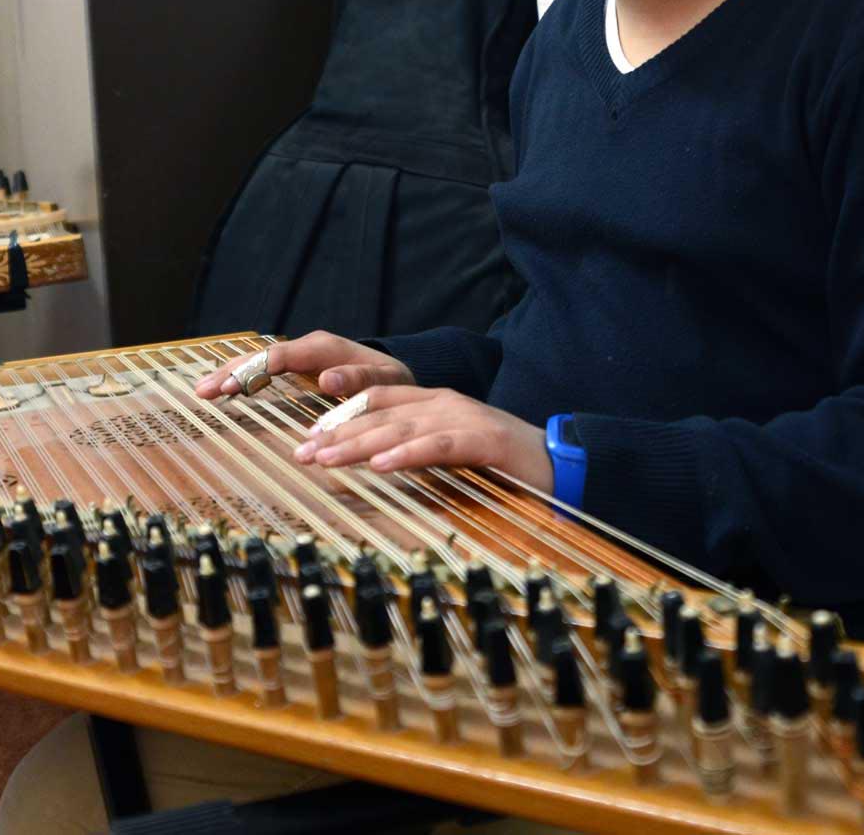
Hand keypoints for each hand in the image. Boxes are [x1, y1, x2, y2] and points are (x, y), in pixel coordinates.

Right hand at [193, 330, 412, 399]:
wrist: (396, 373)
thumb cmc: (393, 382)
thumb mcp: (386, 382)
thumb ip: (359, 381)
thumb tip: (325, 380)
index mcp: (325, 348)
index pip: (281, 356)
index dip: (253, 371)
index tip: (229, 387)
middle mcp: (308, 347)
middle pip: (262, 355)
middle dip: (231, 371)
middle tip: (202, 391)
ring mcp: (301, 355)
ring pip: (258, 360)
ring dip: (231, 373)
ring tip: (202, 390)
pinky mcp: (298, 366)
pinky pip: (264, 368)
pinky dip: (243, 376)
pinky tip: (223, 389)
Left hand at [291, 386, 553, 493]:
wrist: (560, 459)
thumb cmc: (502, 461)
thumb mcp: (451, 448)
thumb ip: (418, 447)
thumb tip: (374, 461)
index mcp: (435, 401)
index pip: (378, 400)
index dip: (340, 416)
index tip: (308, 438)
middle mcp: (444, 403)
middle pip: (380, 414)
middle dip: (337, 434)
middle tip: (302, 454)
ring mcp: (465, 418)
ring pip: (401, 428)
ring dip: (360, 443)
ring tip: (326, 458)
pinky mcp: (485, 440)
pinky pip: (439, 446)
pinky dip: (408, 453)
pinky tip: (382, 464)